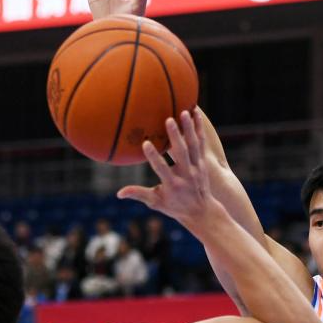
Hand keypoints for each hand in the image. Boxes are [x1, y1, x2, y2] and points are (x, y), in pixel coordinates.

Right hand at [118, 110, 215, 229]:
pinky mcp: (203, 162)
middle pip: (181, 153)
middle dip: (176, 136)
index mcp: (173, 184)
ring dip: (189, 128)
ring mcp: (197, 167)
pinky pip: (200, 143)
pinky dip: (198, 128)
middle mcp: (187, 175)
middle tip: (169, 119)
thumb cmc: (175, 206)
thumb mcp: (156, 203)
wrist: (201, 211)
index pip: (162, 169)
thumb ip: (139, 195)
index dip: (154, 157)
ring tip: (184, 111)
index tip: (145, 143)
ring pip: (193, 145)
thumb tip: (119, 193)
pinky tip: (196, 114)